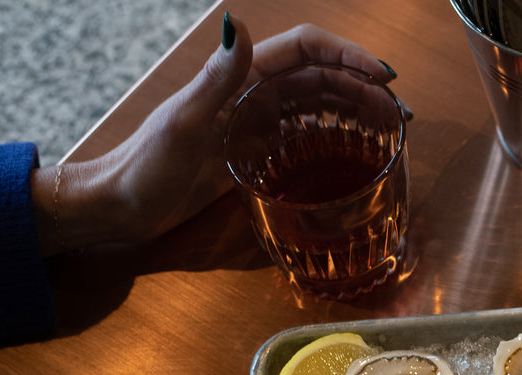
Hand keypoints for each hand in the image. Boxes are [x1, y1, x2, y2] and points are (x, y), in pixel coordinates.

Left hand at [33, 16, 392, 253]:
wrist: (120, 204)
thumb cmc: (146, 164)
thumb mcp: (184, 121)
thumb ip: (215, 75)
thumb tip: (234, 22)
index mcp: (240, 78)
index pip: (304, 49)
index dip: (348, 56)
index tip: (384, 78)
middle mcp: (251, 93)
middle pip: (321, 76)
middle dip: (364, 87)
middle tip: (402, 114)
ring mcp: (254, 123)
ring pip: (317, 104)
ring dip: (356, 110)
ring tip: (390, 130)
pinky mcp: (253, 152)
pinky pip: (304, 136)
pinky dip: (334, 136)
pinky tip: (355, 152)